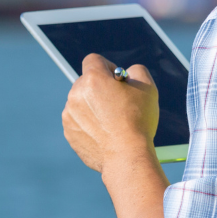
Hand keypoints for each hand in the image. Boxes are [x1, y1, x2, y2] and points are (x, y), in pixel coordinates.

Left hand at [62, 54, 158, 172]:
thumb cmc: (138, 121)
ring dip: (93, 107)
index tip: (118, 81)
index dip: (108, 67)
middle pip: (87, 81)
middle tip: (118, 104)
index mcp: (93, 79)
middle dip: (100, 88)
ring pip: (81, 102)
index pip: (94, 60)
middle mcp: (76, 94)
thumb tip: (126, 73)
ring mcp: (70, 114)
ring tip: (112, 122)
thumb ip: (136, 70)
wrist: (127, 157)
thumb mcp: (147, 87)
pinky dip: (88, 124)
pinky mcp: (69, 132)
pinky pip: (78, 121)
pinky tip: (105, 134)